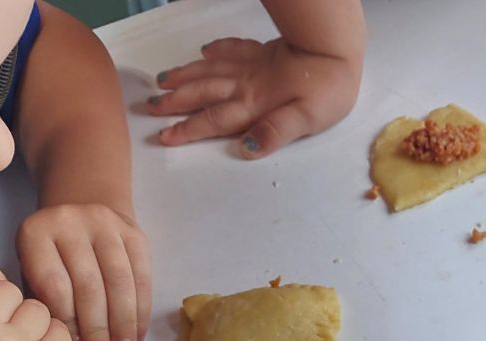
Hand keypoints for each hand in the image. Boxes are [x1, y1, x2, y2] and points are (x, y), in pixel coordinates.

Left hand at [16, 203, 151, 340]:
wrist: (81, 207)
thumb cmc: (51, 254)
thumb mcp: (32, 270)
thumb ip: (46, 301)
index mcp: (37, 233)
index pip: (55, 284)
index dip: (68, 320)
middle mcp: (72, 222)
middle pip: (89, 284)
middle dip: (98, 327)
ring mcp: (106, 224)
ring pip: (120, 281)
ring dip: (124, 322)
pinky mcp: (134, 232)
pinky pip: (142, 276)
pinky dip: (141, 310)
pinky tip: (137, 333)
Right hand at [145, 37, 361, 157]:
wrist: (336, 48)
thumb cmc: (328, 88)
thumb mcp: (307, 120)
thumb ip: (274, 132)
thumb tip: (246, 147)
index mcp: (254, 105)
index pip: (214, 120)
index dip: (188, 129)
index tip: (163, 136)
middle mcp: (246, 85)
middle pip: (203, 93)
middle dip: (175, 102)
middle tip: (148, 106)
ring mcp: (253, 65)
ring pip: (210, 70)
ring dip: (185, 76)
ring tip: (162, 80)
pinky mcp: (264, 50)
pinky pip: (233, 48)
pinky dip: (215, 50)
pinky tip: (205, 51)